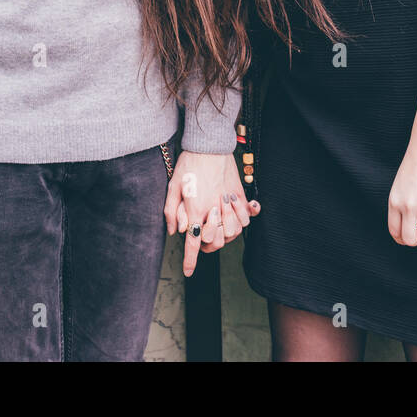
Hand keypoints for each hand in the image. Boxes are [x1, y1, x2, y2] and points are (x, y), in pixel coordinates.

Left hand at [164, 151, 258, 276]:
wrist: (209, 144)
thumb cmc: (188, 163)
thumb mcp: (173, 186)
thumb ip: (171, 211)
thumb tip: (173, 231)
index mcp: (195, 209)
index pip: (191, 242)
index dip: (190, 261)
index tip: (188, 272)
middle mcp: (213, 209)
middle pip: (214, 242)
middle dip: (207, 246)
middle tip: (200, 239)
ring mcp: (229, 203)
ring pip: (233, 233)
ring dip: (225, 235)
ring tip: (217, 227)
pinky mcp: (239, 195)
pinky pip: (245, 218)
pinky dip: (241, 222)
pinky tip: (232, 217)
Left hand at [388, 133, 416, 246]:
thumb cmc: (414, 164)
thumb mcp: (399, 185)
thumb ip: (401, 204)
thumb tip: (408, 225)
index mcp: (394, 202)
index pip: (395, 232)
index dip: (402, 239)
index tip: (408, 237)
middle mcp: (407, 206)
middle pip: (410, 239)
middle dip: (416, 240)